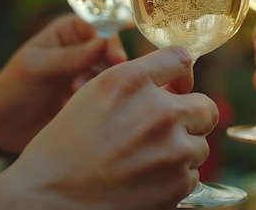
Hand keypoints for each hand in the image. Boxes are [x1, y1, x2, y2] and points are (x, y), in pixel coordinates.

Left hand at [0, 13, 127, 152]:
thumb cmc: (13, 88)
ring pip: (110, 72)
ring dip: (98, 83)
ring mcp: (88, 72)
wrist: (3, 128)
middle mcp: (83, 49)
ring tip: (73, 94)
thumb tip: (102, 43)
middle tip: (102, 81)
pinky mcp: (91, 95)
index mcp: (68, 31)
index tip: (117, 58)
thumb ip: (68, 57)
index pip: (99, 27)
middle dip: (109, 65)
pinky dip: (96, 98)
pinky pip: (106, 93)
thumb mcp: (35, 68)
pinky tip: (72, 106)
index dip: (111, 41)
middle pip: (111, 50)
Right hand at [0, 46, 217, 209]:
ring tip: (146, 158)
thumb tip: (178, 83)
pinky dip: (174, 177)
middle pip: (205, 106)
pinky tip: (144, 179)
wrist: (49, 197)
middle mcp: (159, 111)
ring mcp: (172, 151)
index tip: (177, 86)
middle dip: (190, 115)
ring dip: (181, 149)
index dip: (181, 74)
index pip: (181, 58)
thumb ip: (139, 80)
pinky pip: (191, 175)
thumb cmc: (67, 144)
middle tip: (167, 127)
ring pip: (200, 144)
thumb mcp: (94, 92)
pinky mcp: (176, 186)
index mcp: (132, 81)